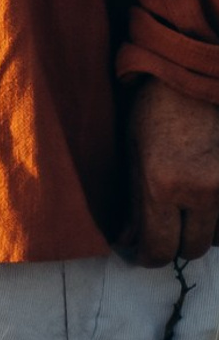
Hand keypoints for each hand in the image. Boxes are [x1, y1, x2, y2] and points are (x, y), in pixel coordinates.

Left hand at [127, 78, 218, 263]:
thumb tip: (128, 240)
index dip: (148, 257)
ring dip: (199, 233)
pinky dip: (217, 220)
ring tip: (184, 212)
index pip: (159, 246)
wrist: (193, 82)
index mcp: (160, 184)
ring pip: (216, 240)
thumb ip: (133, 200)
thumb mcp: (132, 152)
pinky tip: (202, 202)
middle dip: (173, 246)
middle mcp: (198, 192)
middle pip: (191, 249)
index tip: (140, 254)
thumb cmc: (154, 111)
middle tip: (161, 234)